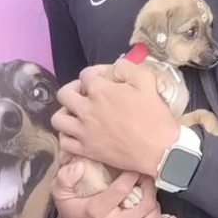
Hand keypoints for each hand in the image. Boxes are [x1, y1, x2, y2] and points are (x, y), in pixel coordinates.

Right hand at [51, 162, 176, 217]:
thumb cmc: (70, 210)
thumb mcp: (60, 192)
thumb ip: (65, 178)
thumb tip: (80, 166)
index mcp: (96, 212)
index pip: (123, 189)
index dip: (133, 174)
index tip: (135, 166)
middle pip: (144, 205)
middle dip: (149, 188)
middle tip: (147, 178)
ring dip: (156, 205)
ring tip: (151, 193)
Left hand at [53, 62, 178, 177]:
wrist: (159, 150)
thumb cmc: (155, 116)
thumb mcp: (147, 81)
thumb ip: (127, 68)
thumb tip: (114, 67)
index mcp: (100, 91)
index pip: (85, 74)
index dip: (95, 72)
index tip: (104, 78)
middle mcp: (86, 110)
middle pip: (64, 94)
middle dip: (73, 89)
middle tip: (85, 93)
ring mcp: (84, 131)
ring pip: (58, 119)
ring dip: (65, 112)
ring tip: (77, 113)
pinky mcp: (86, 150)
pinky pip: (64, 142)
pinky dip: (67, 136)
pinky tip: (76, 133)